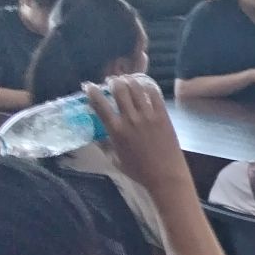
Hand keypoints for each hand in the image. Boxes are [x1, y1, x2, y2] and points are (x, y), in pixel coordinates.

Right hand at [87, 76, 191, 195]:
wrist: (166, 175)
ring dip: (129, 80)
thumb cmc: (139, 170)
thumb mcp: (115, 159)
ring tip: (126, 79)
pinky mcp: (163, 116)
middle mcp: (131, 119)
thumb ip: (104, 144)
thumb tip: (95, 135)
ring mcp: (148, 116)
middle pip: (119, 90)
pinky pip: (155, 94)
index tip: (89, 86)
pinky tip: (144, 85)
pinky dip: (147, 86)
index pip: (100, 104)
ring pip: (136, 88)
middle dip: (112, 81)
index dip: (92, 91)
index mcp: (116, 131)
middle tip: (111, 81)